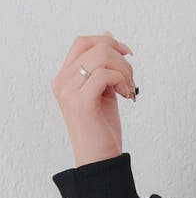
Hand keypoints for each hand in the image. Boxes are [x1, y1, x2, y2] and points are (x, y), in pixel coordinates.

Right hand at [51, 30, 136, 166]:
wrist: (99, 160)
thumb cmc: (102, 130)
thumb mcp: (104, 92)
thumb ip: (104, 68)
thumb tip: (109, 36)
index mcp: (65, 77)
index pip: (82, 43)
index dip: (107, 41)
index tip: (128, 54)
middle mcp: (62, 81)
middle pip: (93, 47)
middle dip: (121, 59)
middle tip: (131, 81)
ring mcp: (69, 91)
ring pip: (101, 58)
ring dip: (124, 71)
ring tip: (129, 91)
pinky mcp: (81, 102)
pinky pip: (105, 75)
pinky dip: (121, 81)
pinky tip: (126, 96)